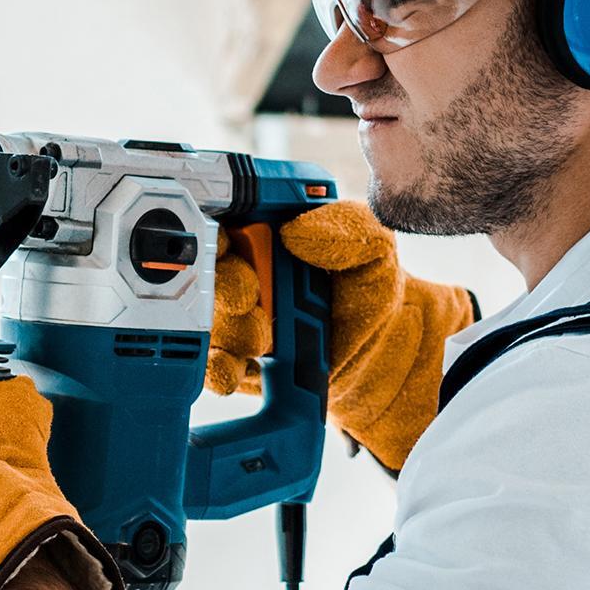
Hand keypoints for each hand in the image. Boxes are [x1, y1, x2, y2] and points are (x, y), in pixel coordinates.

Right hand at [206, 201, 478, 470]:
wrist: (385, 356)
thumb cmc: (372, 292)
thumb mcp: (373, 249)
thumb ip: (346, 227)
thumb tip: (297, 231)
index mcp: (267, 234)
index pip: (223, 221)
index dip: (216, 229)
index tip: (227, 241)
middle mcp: (244, 273)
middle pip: (204, 273)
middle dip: (223, 284)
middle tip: (249, 296)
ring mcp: (238, 317)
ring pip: (206, 319)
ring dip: (229, 329)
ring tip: (263, 338)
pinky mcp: (240, 360)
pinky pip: (213, 364)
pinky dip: (218, 367)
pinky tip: (237, 368)